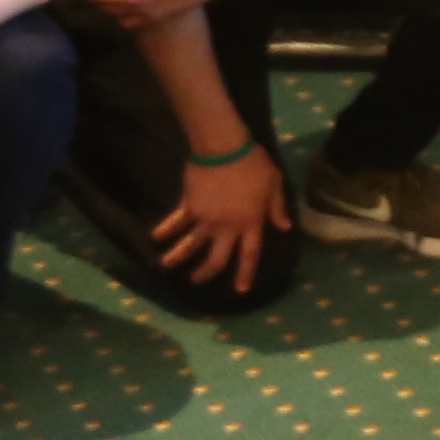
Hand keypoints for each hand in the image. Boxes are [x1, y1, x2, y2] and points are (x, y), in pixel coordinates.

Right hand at [155, 141, 291, 288]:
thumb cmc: (253, 164)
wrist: (224, 148)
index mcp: (250, 222)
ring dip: (177, 257)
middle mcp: (226, 227)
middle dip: (205, 273)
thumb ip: (277, 207)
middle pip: (216, 258)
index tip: (240, 290)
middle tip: (196, 281)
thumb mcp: (274, 183)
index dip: (245, 273)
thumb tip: (284, 227)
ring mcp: (205, 219)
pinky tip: (155, 236)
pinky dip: (165, 229)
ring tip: (165, 265)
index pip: (249, 254)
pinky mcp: (189, 206)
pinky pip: (175, 221)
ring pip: (190, 245)